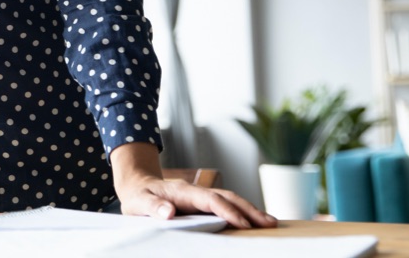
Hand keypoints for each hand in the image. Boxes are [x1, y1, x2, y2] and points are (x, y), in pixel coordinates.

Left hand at [110, 142, 276, 228]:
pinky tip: (251, 221)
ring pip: (229, 200)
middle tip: (271, 223)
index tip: (244, 224)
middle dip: (249, 209)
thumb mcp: (138, 203)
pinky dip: (240, 212)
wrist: (136, 184)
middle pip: (227, 197)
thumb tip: (169, 213)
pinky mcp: (201, 203)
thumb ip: (152, 208)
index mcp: (183, 192)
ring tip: (270, 223)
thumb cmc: (138, 196)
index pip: (211, 200)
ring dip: (249, 210)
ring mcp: (200, 196)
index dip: (228, 211)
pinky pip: (224, 206)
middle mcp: (196, 192)